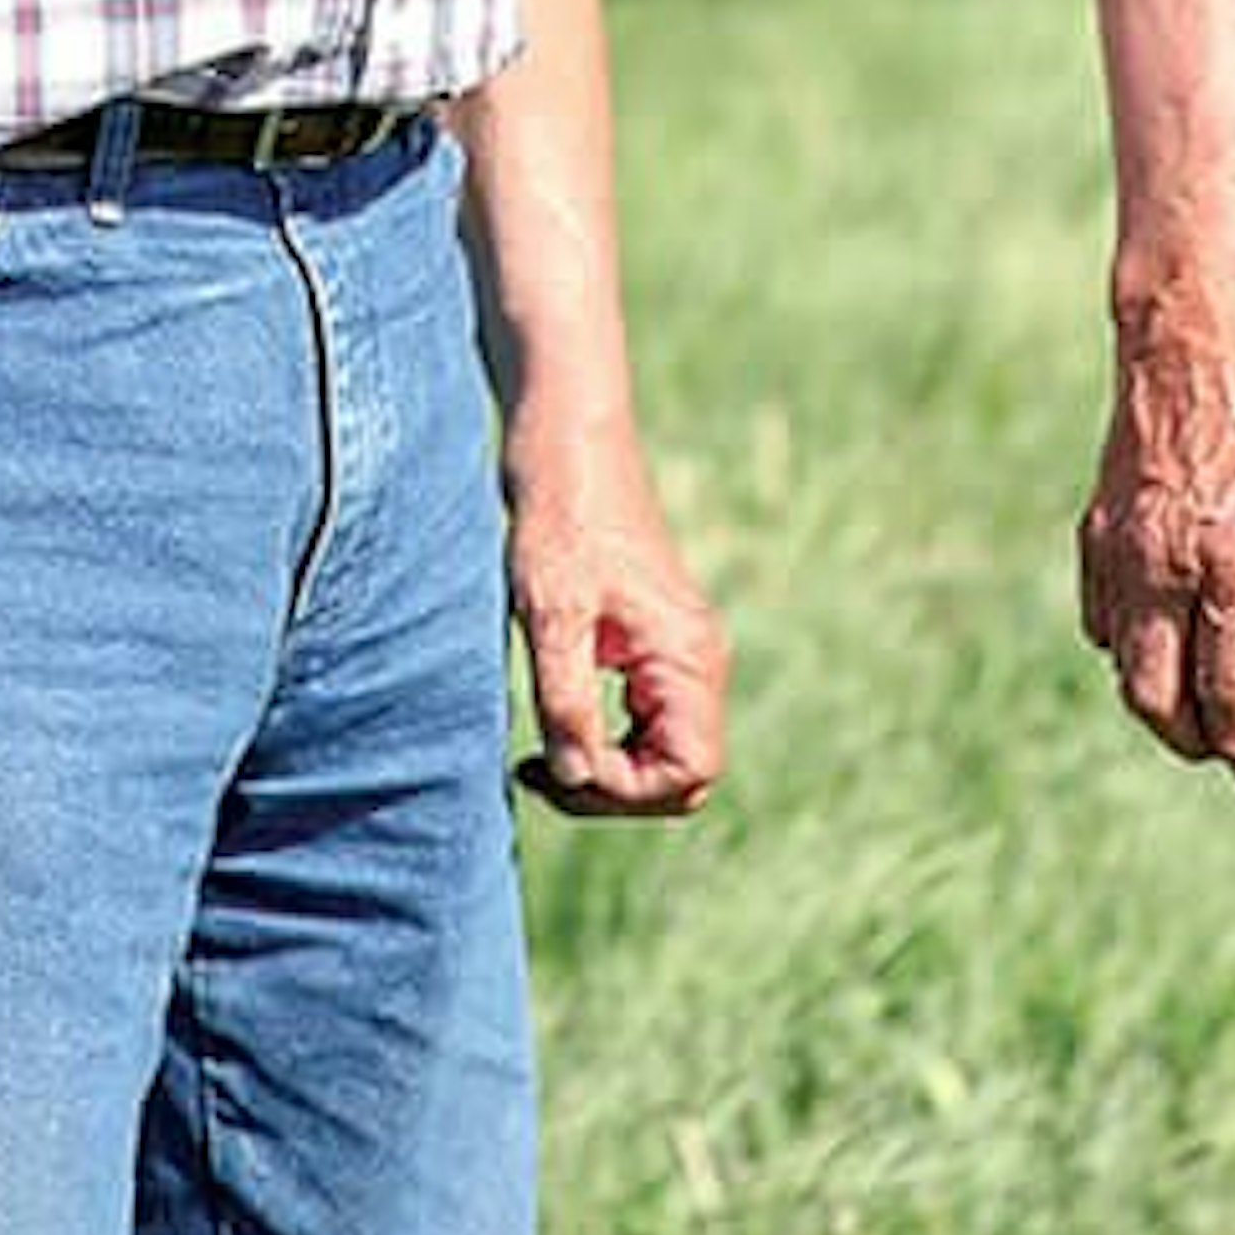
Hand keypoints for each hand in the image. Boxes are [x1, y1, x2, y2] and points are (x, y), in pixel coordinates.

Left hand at [500, 423, 729, 819]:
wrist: (567, 442)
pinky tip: (552, 722)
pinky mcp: (652, 640)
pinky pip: (645, 721)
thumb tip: (576, 777)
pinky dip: (603, 740)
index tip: (558, 764)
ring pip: (663, 753)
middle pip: (681, 773)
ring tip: (538, 755)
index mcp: (688, 655)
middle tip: (539, 769)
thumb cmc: (561, 518)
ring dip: (605, 770)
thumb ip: (567, 702)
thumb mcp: (552, 614)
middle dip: (613, 791)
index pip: (687, 773)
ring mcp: (677, 649)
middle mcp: (697, 657)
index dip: (623, 792)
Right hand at [1077, 301, 1234, 786]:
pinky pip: (1099, 610)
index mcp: (1230, 560)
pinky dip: (1120, 641)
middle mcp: (1165, 565)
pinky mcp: (1099, 523)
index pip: (1228, 687)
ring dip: (1153, 696)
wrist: (1191, 326)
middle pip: (1156, 696)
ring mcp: (1123, 546)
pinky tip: (1148, 639)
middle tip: (1220, 750)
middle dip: (1188, 737)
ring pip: (1121, 659)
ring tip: (1190, 707)